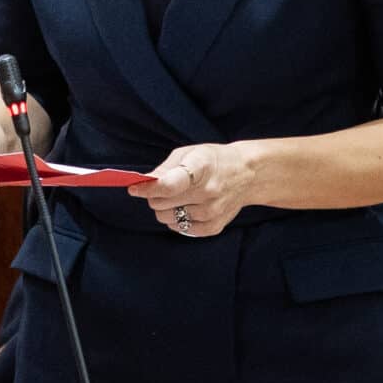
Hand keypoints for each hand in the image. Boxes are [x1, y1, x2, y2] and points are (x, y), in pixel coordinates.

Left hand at [129, 143, 256, 238]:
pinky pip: (180, 229)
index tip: (134, 188)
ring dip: (164, 208)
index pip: (169, 185)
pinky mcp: (214, 227)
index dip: (148, 188)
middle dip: (154, 196)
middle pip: (163, 203)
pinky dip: (176, 220)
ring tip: (176, 197)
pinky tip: (185, 208)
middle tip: (159, 189)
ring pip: (167, 218)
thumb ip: (165, 169)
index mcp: (202, 167)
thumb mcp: (190, 153)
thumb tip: (142, 183)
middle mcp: (208, 191)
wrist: (248, 174)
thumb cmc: (213, 160)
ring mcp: (212, 212)